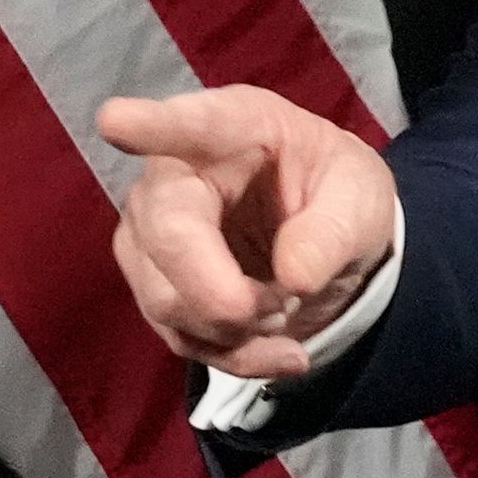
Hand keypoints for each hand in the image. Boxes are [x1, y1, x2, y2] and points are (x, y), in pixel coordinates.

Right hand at [99, 87, 395, 379]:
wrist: (322, 241)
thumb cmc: (334, 194)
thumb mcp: (360, 199)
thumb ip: (333, 230)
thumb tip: (295, 276)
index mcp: (231, 128)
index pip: (188, 125)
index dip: (151, 127)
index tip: (116, 121)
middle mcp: (173, 175)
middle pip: (167, 237)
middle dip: (225, 293)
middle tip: (287, 301)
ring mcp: (150, 233)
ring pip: (166, 299)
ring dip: (238, 328)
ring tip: (287, 308)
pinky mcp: (153, 286)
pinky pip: (181, 337)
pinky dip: (237, 356)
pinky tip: (281, 351)